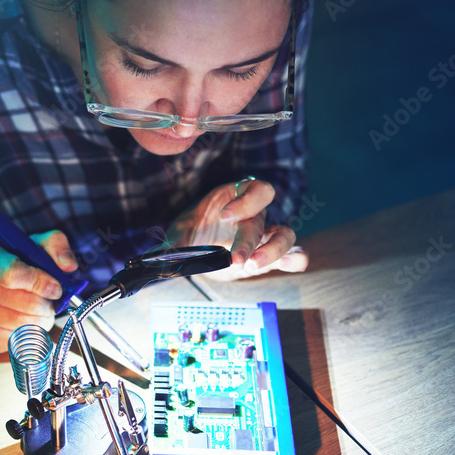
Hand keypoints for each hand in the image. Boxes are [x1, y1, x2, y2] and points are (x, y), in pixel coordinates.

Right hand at [0, 230, 77, 353]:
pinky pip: (22, 339)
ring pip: (26, 323)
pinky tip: (29, 319)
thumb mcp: (39, 246)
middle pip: (26, 303)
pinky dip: (33, 332)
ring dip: (42, 317)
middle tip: (48, 297)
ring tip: (39, 307)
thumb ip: (56, 245)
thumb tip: (68, 265)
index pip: (11, 274)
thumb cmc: (22, 266)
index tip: (55, 287)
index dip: (39, 282)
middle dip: (46, 302)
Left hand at [167, 178, 307, 280]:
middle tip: (234, 258)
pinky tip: (288, 265)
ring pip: (285, 234)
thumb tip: (158, 257)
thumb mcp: (179, 234)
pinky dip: (295, 260)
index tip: (226, 216)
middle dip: (249, 239)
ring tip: (254, 265)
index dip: (245, 200)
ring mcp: (266, 236)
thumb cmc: (193, 233)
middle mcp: (255, 214)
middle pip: (263, 218)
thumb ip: (171, 244)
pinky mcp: (271, 257)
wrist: (201, 251)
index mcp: (236, 197)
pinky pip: (294, 255)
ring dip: (274, 250)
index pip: (254, 189)